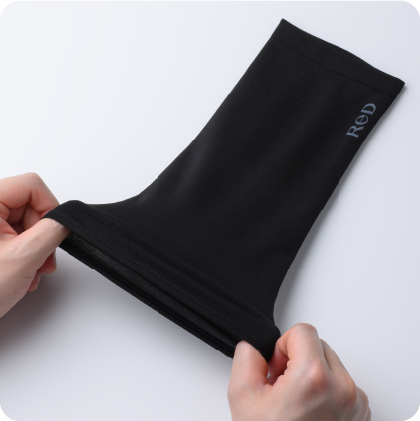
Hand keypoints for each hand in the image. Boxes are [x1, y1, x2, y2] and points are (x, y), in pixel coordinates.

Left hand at [0, 173, 70, 317]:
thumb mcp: (23, 257)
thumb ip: (52, 231)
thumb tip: (66, 220)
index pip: (31, 185)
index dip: (50, 207)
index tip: (54, 230)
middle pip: (29, 204)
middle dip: (43, 233)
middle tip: (44, 258)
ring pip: (24, 221)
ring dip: (36, 247)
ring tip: (32, 271)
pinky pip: (14, 234)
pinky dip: (25, 252)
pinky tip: (22, 271)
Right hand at [228, 323, 370, 420]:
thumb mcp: (243, 397)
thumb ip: (246, 357)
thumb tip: (255, 346)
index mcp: (314, 379)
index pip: (303, 331)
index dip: (282, 345)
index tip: (277, 366)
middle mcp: (343, 389)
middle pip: (318, 345)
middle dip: (297, 358)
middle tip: (282, 385)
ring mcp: (356, 404)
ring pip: (331, 363)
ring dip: (312, 374)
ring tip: (295, 400)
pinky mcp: (361, 415)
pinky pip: (342, 384)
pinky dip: (325, 389)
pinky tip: (309, 410)